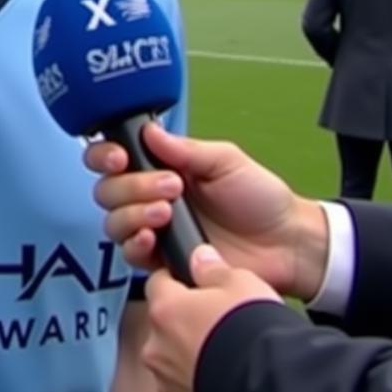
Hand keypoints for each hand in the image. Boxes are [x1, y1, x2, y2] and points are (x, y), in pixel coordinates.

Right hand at [84, 123, 327, 299]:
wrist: (287, 244)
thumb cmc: (259, 198)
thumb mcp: (226, 161)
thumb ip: (185, 149)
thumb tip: (148, 130)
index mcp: (160, 166)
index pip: (112, 157)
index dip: (104, 154)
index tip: (120, 156)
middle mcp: (148, 197)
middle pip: (107, 190)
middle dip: (131, 185)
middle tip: (171, 186)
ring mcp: (153, 230)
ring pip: (113, 221)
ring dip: (132, 213)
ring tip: (165, 212)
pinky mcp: (160, 261)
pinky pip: (129, 254)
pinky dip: (135, 243)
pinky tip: (153, 238)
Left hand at [143, 245, 281, 391]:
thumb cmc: (252, 332)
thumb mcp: (240, 283)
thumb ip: (213, 268)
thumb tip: (200, 257)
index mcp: (164, 310)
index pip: (157, 282)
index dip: (177, 280)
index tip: (196, 284)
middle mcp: (157, 347)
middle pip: (164, 323)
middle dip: (184, 321)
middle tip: (217, 321)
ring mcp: (169, 383)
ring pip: (173, 358)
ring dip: (191, 354)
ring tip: (226, 352)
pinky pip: (188, 387)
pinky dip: (202, 380)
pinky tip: (228, 376)